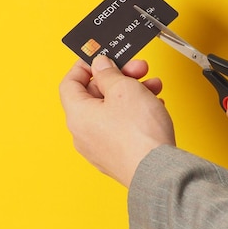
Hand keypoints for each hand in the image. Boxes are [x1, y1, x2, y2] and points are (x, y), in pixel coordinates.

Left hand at [59, 56, 175, 186]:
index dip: (84, 66)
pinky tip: (153, 107)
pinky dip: (134, 113)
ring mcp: (99, 148)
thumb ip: (108, 72)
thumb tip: (100, 65)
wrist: (158, 170)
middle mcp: (83, 134)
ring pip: (112, 111)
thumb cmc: (139, 134)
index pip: (69, 83)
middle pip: (95, 96)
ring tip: (152, 87)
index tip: (100, 58)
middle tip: (137, 69)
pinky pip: (121, 128)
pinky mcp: (116, 157)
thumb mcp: (123, 88)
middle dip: (118, 78)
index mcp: (77, 116)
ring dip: (131, 94)